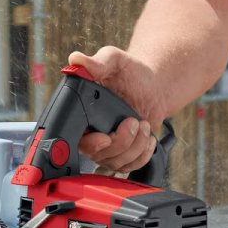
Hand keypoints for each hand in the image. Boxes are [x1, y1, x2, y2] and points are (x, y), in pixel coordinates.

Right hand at [68, 47, 165, 172]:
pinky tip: (147, 138)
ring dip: (135, 147)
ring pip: (117, 164)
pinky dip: (143, 155)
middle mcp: (92, 135)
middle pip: (99, 156)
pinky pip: (131, 167)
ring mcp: (109, 149)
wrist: (152, 85)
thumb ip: (95, 62)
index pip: (76, 141)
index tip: (105, 138)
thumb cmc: (129, 72)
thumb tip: (75, 60)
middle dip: (121, 142)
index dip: (90, 145)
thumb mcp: (112, 61)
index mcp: (82, 116)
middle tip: (133, 121)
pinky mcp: (125, 155)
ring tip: (143, 124)